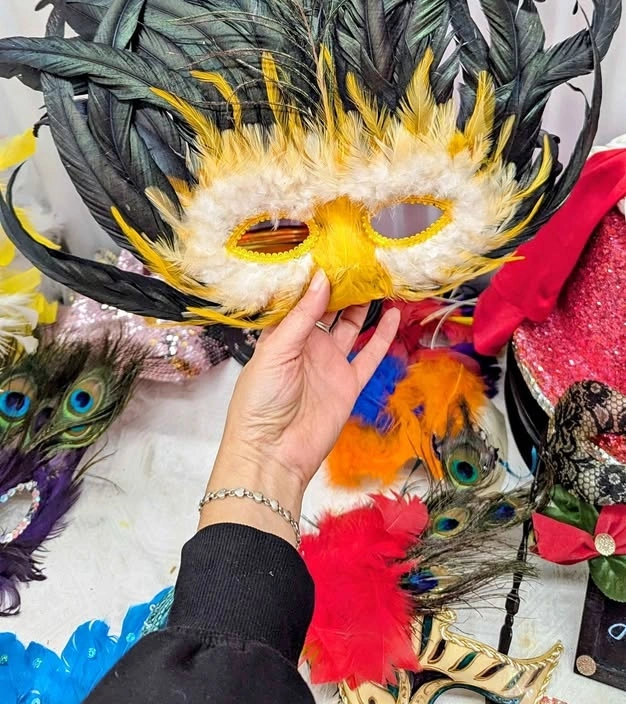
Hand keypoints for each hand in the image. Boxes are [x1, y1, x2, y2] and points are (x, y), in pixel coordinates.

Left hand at [200, 271, 399, 542]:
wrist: (273, 453)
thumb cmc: (260, 401)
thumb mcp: (276, 351)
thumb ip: (302, 317)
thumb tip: (322, 278)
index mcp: (282, 334)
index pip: (301, 299)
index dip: (315, 278)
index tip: (332, 251)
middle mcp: (307, 345)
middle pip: (329, 310)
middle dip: (343, 286)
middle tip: (362, 259)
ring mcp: (329, 364)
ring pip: (351, 327)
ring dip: (364, 306)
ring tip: (380, 279)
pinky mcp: (348, 383)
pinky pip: (369, 355)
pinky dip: (383, 336)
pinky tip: (394, 315)